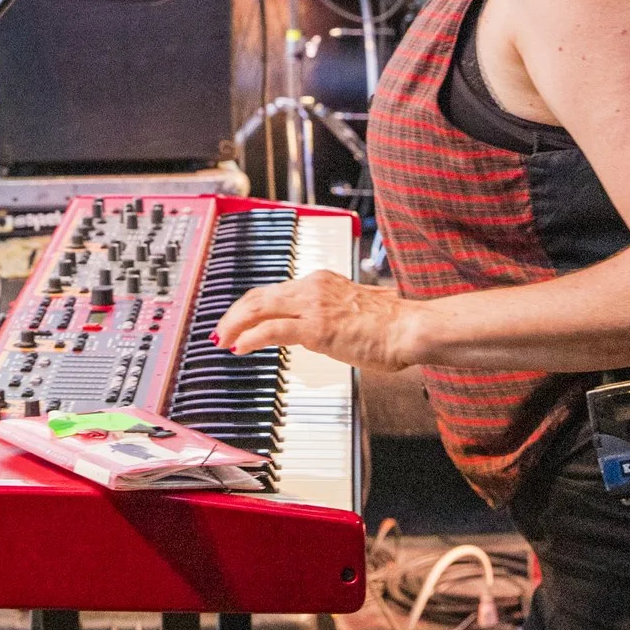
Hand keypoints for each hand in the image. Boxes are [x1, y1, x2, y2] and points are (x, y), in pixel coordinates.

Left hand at [213, 269, 419, 373]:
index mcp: (321, 282)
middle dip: (233, 315)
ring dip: (235, 326)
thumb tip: (320, 331)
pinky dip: (250, 338)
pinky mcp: (317, 327)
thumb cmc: (392, 325)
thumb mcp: (353, 312)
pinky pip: (272, 330)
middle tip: (219, 332)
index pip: (273, 291)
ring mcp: (313, 306)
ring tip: (223, 341)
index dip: (249, 307)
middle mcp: (312, 287)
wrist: (410, 327)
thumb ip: (331, 316)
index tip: (237, 321)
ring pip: (258, 309)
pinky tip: (240, 348)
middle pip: (258, 296)